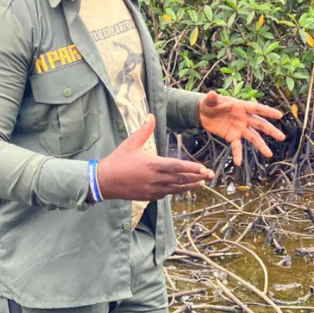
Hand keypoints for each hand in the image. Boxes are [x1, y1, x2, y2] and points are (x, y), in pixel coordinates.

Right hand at [97, 115, 214, 200]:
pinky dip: (176, 191)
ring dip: (189, 186)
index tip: (203, 169)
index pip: (176, 167)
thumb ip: (144, 130)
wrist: (103, 182)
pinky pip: (166, 194)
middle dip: (196, 177)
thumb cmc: (117, 161)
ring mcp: (152, 190)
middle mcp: (154, 179)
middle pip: (180, 179)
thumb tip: (151, 115)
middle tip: (210, 175)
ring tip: (201, 183)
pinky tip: (183, 188)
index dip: (191, 168)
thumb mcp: (130, 143)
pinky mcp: (148, 197)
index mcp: (152, 165)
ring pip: (175, 189)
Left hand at [198, 90, 286, 166]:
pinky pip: (236, 146)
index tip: (279, 115)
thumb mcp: (209, 100)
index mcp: (241, 107)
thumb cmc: (208, 103)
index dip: (268, 112)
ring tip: (269, 154)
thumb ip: (212, 99)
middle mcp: (244, 118)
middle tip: (282, 137)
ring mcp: (239, 128)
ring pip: (253, 137)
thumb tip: (213, 95)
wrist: (202, 113)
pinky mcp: (232, 137)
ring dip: (261, 146)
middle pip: (260, 124)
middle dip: (271, 131)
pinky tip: (238, 163)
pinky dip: (238, 154)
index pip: (257, 109)